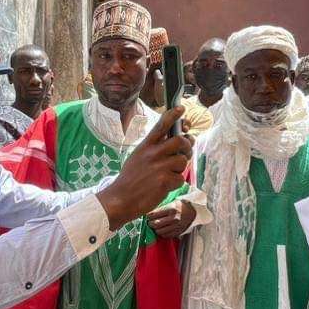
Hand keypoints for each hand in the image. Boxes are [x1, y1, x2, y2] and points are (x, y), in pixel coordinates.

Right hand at [97, 107, 190, 229]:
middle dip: (188, 145)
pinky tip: (165, 186)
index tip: (181, 109)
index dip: (173, 115)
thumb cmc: (130, 179)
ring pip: (183, 160)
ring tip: (170, 173)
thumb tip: (175, 143)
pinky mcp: (164, 181)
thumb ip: (153, 149)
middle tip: (186, 151)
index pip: (161, 126)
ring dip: (180, 168)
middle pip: (180, 140)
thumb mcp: (137, 157)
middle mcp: (153, 154)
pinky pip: (180, 178)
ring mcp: (159, 167)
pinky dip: (176, 183)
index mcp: (145, 146)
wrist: (120, 199)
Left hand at [147, 200, 196, 238]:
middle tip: (150, 221)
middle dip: (150, 223)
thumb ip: (160, 208)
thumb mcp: (171, 203)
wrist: (192, 211)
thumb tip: (148, 212)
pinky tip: (162, 229)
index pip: (153, 215)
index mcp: (171, 209)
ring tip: (156, 226)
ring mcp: (176, 226)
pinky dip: (162, 233)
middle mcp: (174, 218)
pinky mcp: (178, 232)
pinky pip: (166, 236)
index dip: (148, 216)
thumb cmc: (180, 206)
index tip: (147, 215)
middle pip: (155, 224)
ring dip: (155, 229)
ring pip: (159, 231)